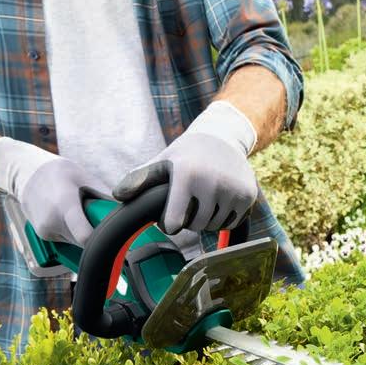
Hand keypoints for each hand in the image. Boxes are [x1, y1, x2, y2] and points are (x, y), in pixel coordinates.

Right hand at [0, 138, 109, 245]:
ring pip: (75, 243)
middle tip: (101, 221)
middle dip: (96, 235)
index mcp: (64, 206)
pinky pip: (66, 240)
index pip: (85, 238)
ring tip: (82, 214)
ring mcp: (45, 231)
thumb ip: (105, 195)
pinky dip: (74, 232)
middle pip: (84, 243)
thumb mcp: (85, 177)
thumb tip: (128, 209)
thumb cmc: (57, 172)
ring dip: (85, 234)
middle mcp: (52, 223)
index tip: (113, 238)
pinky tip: (71, 217)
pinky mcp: (43, 235)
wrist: (24, 172)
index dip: (102, 241)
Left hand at [112, 101, 258, 235]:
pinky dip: (224, 219)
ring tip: (204, 201)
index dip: (170, 224)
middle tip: (190, 205)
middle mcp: (212, 183)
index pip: (174, 223)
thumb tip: (118, 196)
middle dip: (190, 221)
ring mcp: (232, 190)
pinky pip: (232, 223)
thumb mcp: (163, 161)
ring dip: (207, 221)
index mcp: (186, 175)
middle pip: (196, 226)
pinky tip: (220, 202)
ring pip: (215, 226)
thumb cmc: (186, 153)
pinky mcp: (248, 196)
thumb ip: (139, 179)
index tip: (169, 218)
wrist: (224, 138)